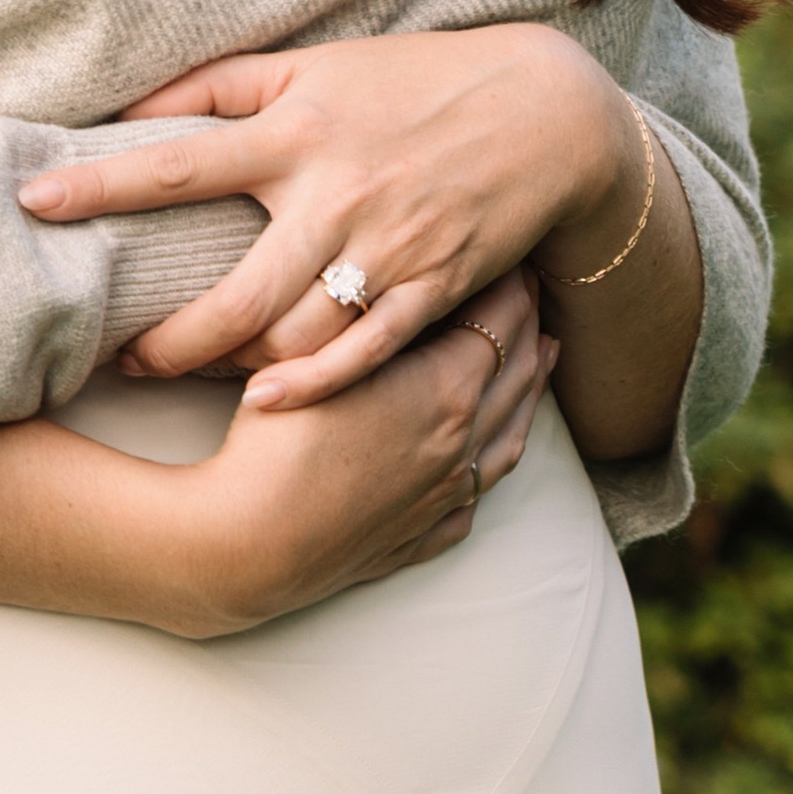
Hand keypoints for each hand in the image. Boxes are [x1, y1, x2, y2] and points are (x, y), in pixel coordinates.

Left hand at [14, 20, 641, 408]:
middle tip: (117, 356)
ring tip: (179, 373)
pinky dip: (313, 385)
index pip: (178, 163)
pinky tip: (264, 403)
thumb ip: (220, 84)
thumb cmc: (413, 81)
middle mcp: (336, 196)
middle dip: (168, 337)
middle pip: (234, 290)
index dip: (100, 186)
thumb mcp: (313, 66)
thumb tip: (133, 105)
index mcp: (296, 132)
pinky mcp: (434, 290)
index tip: (33, 204)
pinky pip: (365, 355)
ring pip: (295, 335)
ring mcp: (388, 250)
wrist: (545, 114)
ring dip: (232, 366)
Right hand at [169, 270, 552, 635]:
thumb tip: (397, 280)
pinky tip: (483, 457)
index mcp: (444, 392)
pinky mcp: (420, 533)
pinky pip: (475, 496)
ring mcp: (445, 493)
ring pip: (510, 435)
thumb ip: (370, 319)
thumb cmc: (274, 440)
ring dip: (530, 391)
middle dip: (526, 324)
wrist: (251, 540)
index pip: (498, 321)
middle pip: (514, 372)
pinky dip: (490, 465)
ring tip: (541, 359)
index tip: (510, 254)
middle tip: (529, 289)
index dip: (509, 282)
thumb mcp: (323, 358)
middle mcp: (460, 442)